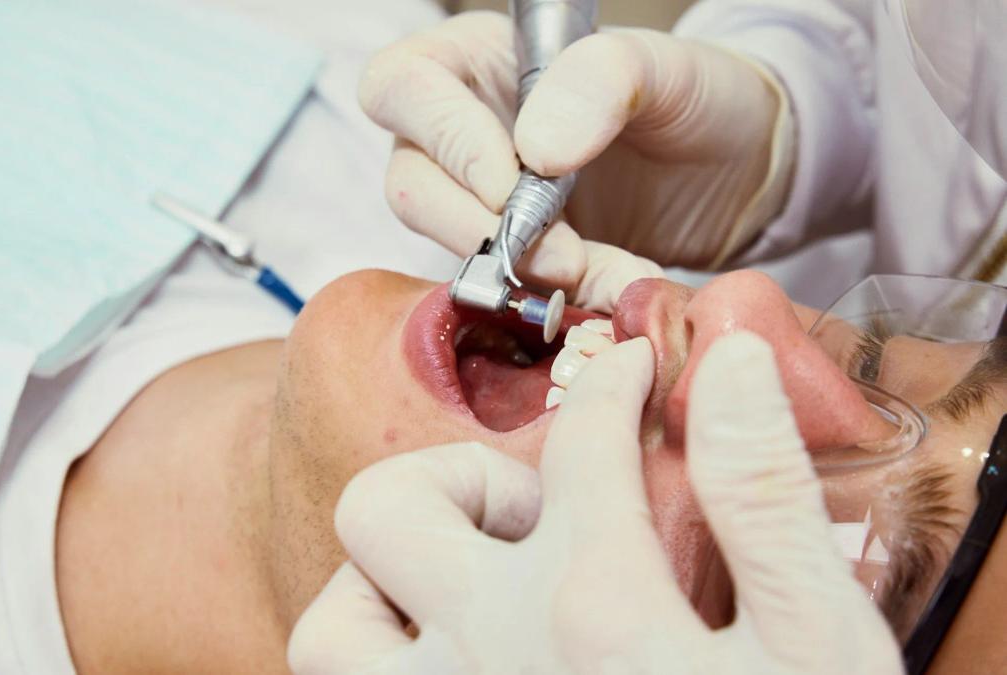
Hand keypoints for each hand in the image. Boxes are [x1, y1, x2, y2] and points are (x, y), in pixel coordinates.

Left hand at [288, 332, 900, 673]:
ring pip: (334, 625)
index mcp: (591, 605)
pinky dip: (383, 665)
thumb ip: (763, 498)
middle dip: (457, 480)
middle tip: (537, 518)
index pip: (581, 441)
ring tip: (471, 597)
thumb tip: (724, 364)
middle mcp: (488, 657)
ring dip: (387, 587)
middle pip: (388, 506)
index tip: (629, 377)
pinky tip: (459, 662)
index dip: (612, 387)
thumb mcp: (816, 646)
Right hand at [359, 12, 791, 310]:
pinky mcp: (521, 257)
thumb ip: (600, 83)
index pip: (405, 89)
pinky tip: (612, 290)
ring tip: (599, 273)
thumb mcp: (666, 70)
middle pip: (411, 180)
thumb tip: (533, 152)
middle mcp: (467, 131)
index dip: (444, 141)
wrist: (742, 172)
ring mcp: (488, 201)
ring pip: (450, 245)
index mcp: (480, 60)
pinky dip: (558, 298)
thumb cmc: (701, 98)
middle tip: (559, 251)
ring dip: (520, 273)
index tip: (510, 184)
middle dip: (477, 228)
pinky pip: (510, 288)